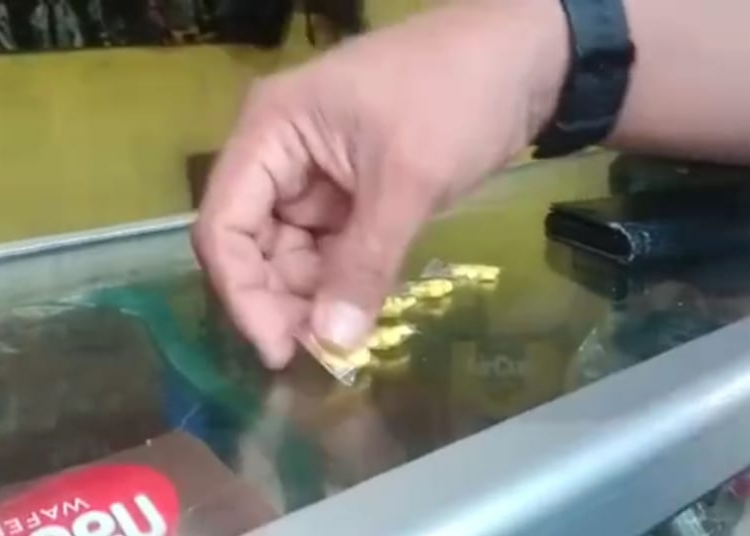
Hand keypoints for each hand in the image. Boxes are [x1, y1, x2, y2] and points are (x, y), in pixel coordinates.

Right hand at [193, 0, 567, 366]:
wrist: (526, 55)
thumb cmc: (457, 96)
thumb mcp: (408, 180)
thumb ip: (365, 263)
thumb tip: (333, 345)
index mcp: (270, 132)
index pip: (223, 225)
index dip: (243, 293)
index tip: (279, 350)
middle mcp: (279, 153)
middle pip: (253, 244)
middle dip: (281, 300)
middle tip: (325, 352)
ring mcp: (315, 172)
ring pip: (292, 251)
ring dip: (313, 296)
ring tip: (349, 337)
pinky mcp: (351, 189)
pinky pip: (330, 246)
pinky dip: (343, 280)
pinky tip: (362, 311)